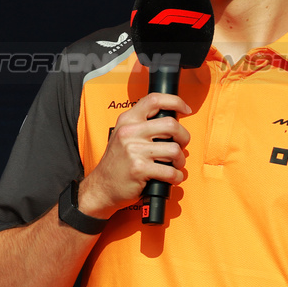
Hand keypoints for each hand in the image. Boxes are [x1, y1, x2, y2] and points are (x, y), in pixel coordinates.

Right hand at [76, 92, 189, 218]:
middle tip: (181, 146)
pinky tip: (170, 178)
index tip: (185, 109)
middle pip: (171, 125)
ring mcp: (134, 151)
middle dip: (184, 137)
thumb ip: (142, 125)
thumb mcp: (123, 136)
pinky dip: (176, 177)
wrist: (102, 186)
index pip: (154, 100)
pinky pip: (170, 171)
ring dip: (180, 160)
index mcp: (127, 120)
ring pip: (174, 150)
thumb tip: (172, 122)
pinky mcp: (139, 169)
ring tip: (174, 165)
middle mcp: (130, 132)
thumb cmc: (117, 163)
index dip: (175, 102)